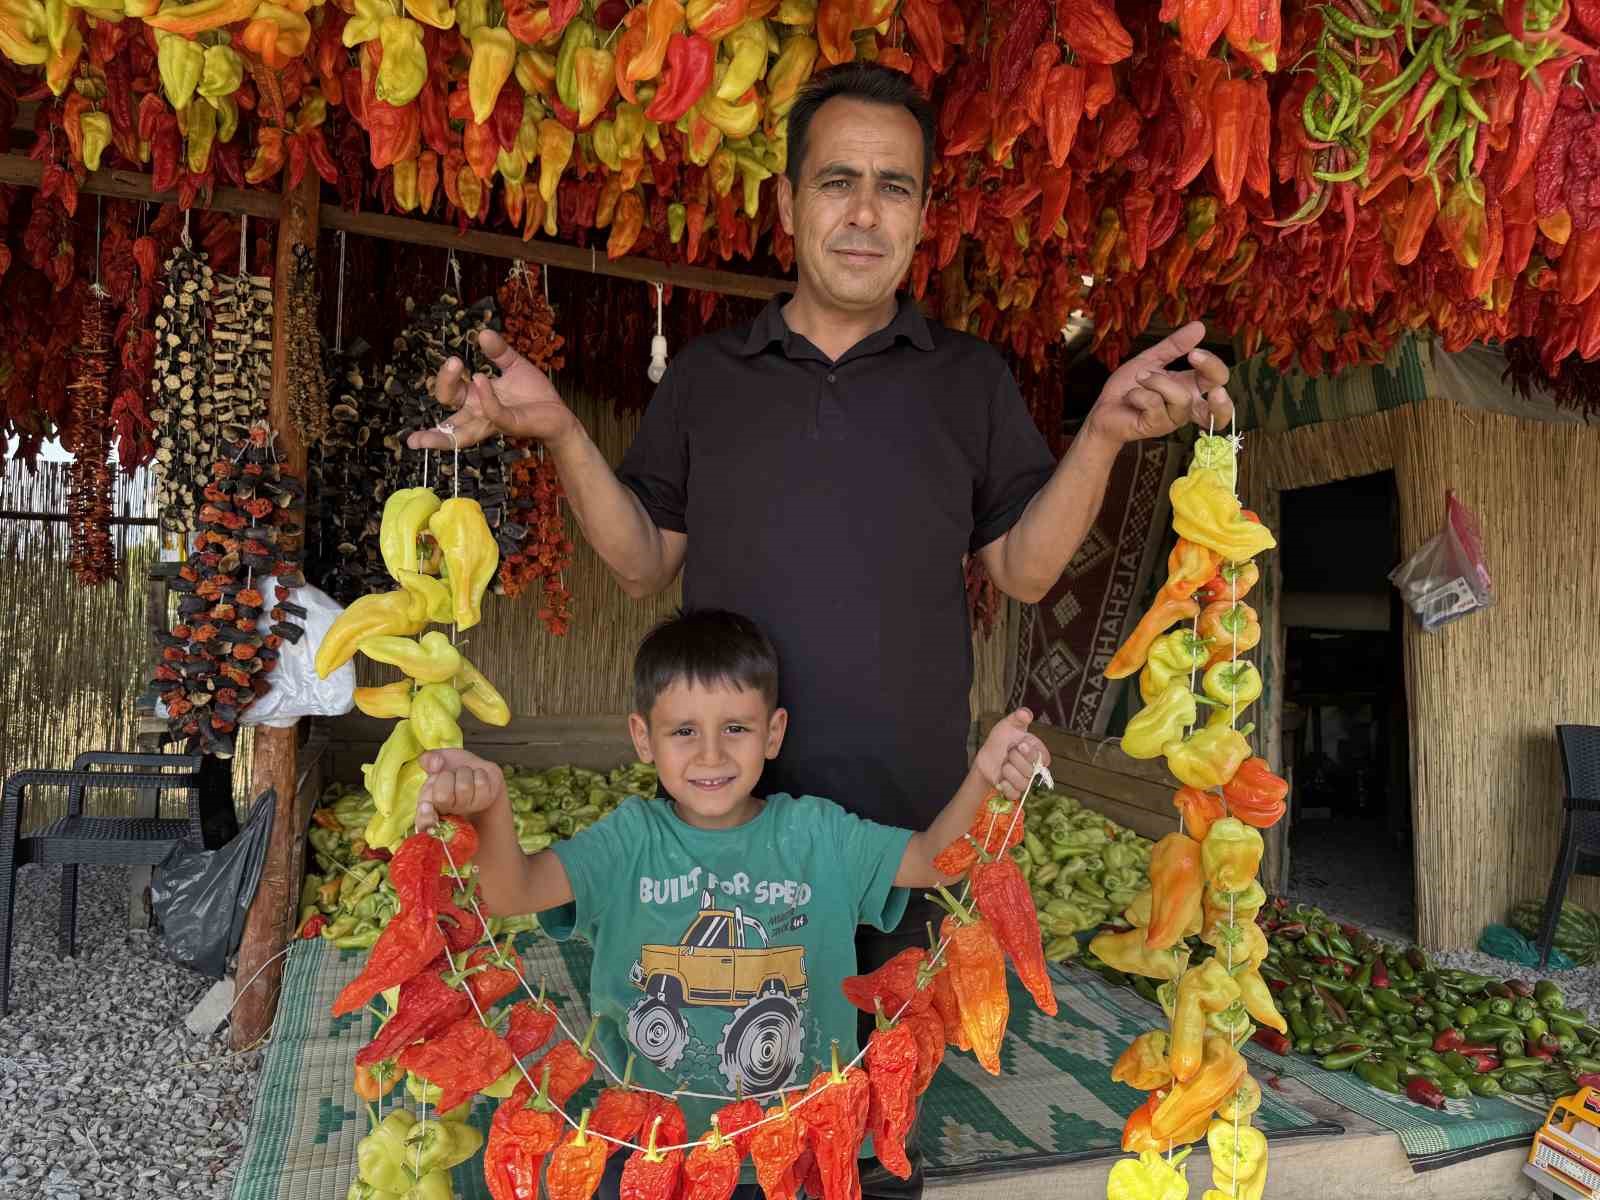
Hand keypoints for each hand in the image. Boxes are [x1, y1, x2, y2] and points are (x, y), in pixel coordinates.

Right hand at [406, 328, 578, 450]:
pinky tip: (481, 379)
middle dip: (438, 403)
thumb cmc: (534, 395)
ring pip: (460, 437)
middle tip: (447, 371)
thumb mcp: (514, 366)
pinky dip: (485, 396)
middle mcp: (480, 415)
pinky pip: (492, 413)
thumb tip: (483, 333)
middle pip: (448, 420)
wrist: (560, 413)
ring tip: (419, 439)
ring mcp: (494, 422)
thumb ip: (498, 352)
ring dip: (440, 438)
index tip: (454, 360)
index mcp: (476, 401)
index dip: (446, 378)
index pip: (450, 395)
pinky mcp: (511, 424)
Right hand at [414, 748, 507, 830]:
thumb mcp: (436, 760)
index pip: (424, 821)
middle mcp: (450, 812)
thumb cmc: (453, 768)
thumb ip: (428, 759)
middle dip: (446, 777)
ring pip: (463, 787)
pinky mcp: (486, 800)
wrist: (476, 767)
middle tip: (450, 775)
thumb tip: (435, 765)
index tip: (427, 806)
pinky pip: (481, 782)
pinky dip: (478, 772)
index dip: (425, 816)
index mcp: (431, 806)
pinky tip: (477, 775)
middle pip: (442, 797)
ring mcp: (469, 808)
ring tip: (464, 774)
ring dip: (463, 772)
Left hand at [974, 708, 1051, 800]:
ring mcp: (1023, 780)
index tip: (1021, 745)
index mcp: (1035, 752)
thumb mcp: (1008, 725)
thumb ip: (1018, 718)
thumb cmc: (1001, 740)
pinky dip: (1006, 787)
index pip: (1044, 758)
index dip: (1033, 753)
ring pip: (1023, 783)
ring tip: (1003, 765)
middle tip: (1009, 752)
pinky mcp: (1013, 791)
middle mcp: (1032, 768)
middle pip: (1031, 770)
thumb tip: (1025, 713)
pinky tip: (1000, 780)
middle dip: (1016, 759)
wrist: (986, 756)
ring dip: (1009, 772)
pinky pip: (1014, 794)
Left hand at [1085, 322, 1234, 445]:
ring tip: (1140, 380)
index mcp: (1189, 388)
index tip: (1194, 353)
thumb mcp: (1151, 360)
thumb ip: (1175, 346)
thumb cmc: (1128, 388)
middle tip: (1195, 358)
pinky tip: (1131, 397)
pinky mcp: (1156, 427)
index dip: (1213, 366)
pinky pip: (1155, 404)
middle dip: (1214, 377)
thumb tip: (1200, 326)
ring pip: (1181, 398)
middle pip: (1220, 406)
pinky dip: (1139, 394)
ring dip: (1156, 382)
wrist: (1104, 409)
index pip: (1217, 380)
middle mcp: (1186, 407)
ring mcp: (1173, 420)